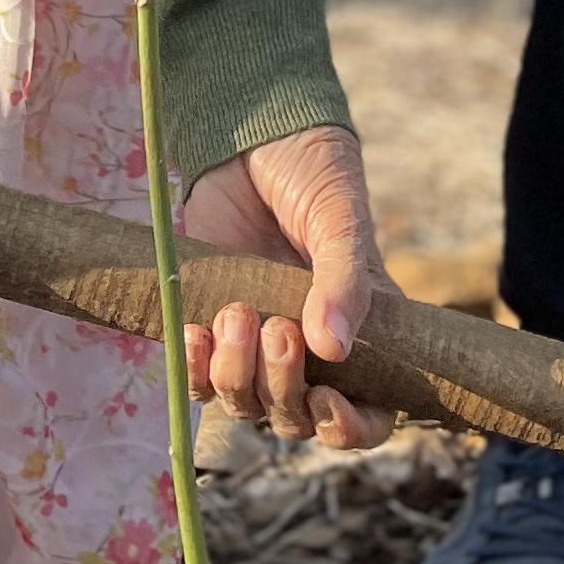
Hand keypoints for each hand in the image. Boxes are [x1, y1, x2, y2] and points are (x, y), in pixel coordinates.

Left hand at [177, 128, 392, 450]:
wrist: (249, 134)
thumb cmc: (312, 172)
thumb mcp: (339, 217)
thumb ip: (344, 280)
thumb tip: (332, 348)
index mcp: (361, 332)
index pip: (369, 415)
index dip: (351, 429)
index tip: (329, 404)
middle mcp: (310, 349)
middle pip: (297, 419)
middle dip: (284, 389)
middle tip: (276, 329)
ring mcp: (257, 341)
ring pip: (246, 404)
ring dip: (238, 373)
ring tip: (237, 312)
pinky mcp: (209, 324)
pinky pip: (197, 380)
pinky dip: (194, 367)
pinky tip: (195, 331)